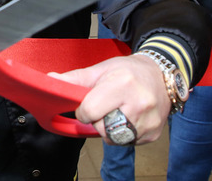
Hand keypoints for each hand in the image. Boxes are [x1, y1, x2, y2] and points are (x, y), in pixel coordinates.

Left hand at [50, 54, 170, 144]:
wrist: (161, 76)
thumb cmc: (129, 71)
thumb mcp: (101, 69)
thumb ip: (75, 78)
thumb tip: (50, 79)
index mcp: (122, 84)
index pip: (90, 111)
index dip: (84, 109)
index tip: (90, 102)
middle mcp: (138, 104)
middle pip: (101, 127)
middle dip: (98, 120)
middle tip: (106, 106)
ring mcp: (148, 121)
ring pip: (113, 138)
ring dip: (109, 129)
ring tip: (117, 111)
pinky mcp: (153, 133)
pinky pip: (127, 142)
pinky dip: (122, 133)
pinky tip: (128, 117)